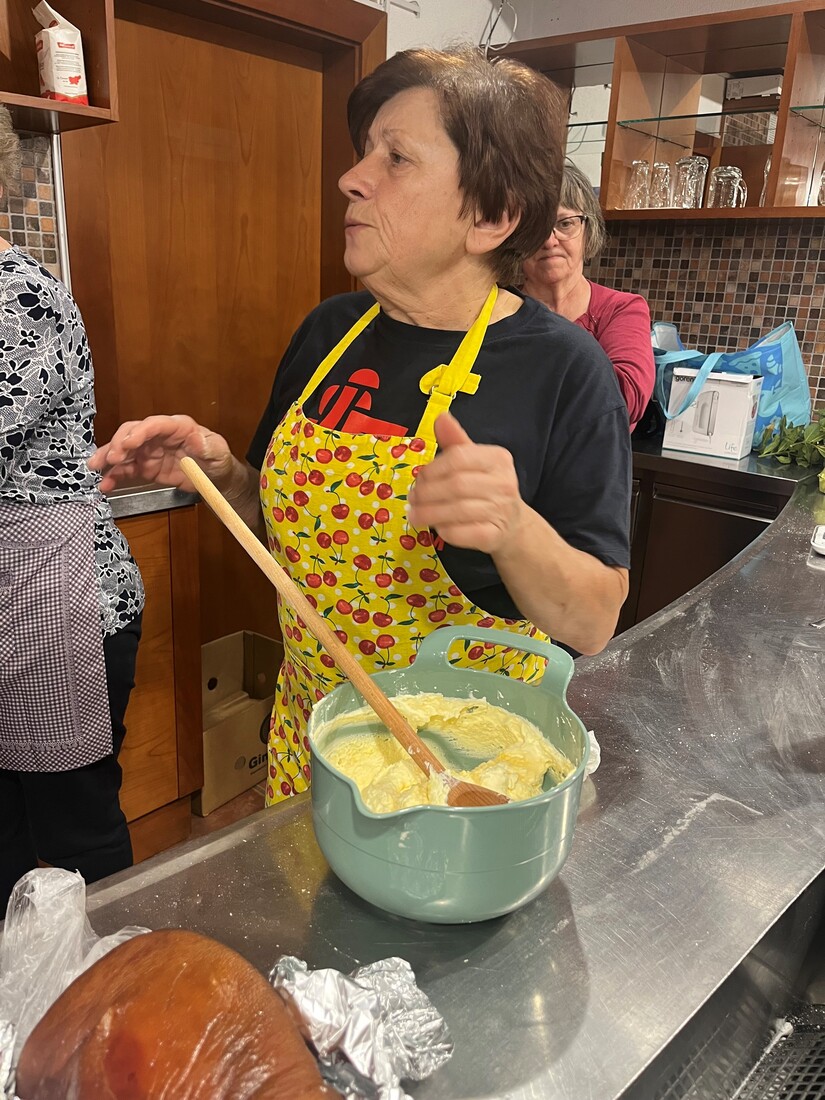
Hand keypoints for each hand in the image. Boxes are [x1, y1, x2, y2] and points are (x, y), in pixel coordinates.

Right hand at [89, 414, 233, 492]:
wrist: (215, 477)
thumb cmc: (217, 459)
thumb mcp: (219, 452)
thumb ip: (208, 446)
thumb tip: (198, 439)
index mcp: (177, 427)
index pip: (155, 424)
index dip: (140, 431)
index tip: (129, 442)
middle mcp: (159, 436)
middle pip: (133, 432)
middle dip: (120, 443)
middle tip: (112, 458)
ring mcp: (149, 451)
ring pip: (124, 450)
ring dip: (108, 457)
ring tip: (96, 467)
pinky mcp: (145, 467)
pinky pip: (126, 470)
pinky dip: (114, 476)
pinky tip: (105, 484)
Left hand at [407, 412, 524, 554]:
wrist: (511, 524)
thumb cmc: (486, 488)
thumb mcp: (473, 460)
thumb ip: (455, 441)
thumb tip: (441, 417)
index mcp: (498, 459)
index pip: (459, 458)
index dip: (432, 469)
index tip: (419, 478)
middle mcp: (504, 483)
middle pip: (457, 485)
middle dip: (427, 493)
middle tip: (412, 498)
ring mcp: (501, 511)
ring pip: (457, 510)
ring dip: (429, 513)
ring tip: (414, 514)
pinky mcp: (494, 536)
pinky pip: (463, 533)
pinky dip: (444, 530)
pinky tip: (436, 527)